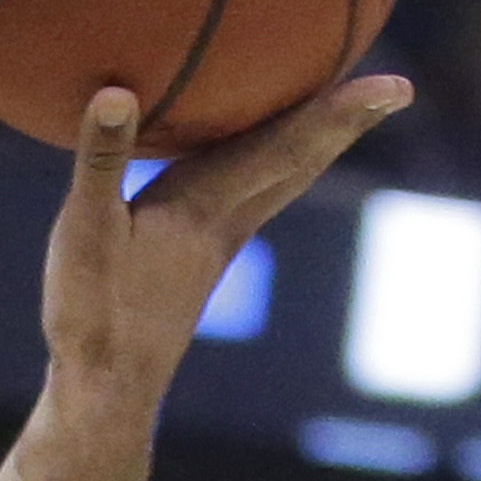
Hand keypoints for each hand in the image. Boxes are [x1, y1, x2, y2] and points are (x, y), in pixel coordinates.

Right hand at [42, 69, 408, 433]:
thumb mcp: (82, 234)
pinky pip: (250, 198)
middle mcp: (227, 224)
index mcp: (208, 208)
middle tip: (398, 92)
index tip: (397, 87)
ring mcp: (217, 246)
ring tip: (348, 115)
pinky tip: (255, 164)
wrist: (105, 394)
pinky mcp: (198, 262)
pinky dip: (271, 168)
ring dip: (316, 147)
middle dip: (348, 125)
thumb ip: (100, 161)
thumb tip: (115, 91)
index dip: (340, 112)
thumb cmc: (92, 316)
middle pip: (301, 165)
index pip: (287, 148)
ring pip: (282, 184)